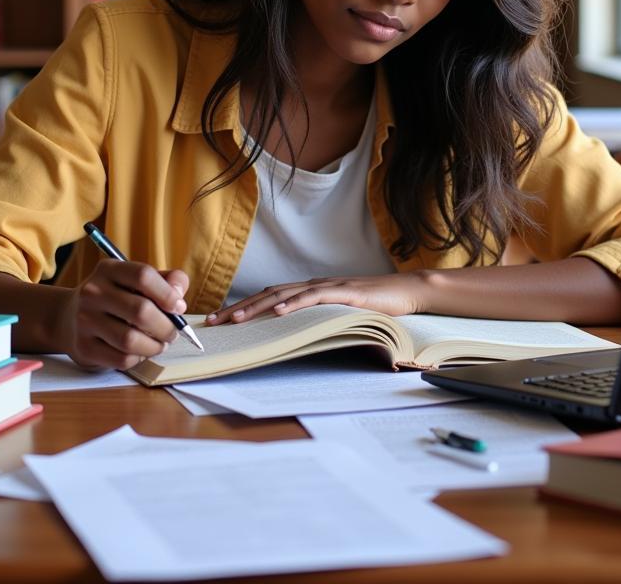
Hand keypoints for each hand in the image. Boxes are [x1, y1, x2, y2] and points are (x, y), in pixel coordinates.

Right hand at [57, 260, 189, 370]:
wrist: (68, 317)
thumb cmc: (116, 298)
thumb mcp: (136, 281)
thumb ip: (166, 281)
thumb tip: (179, 299)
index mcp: (109, 270)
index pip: (143, 276)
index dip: (167, 293)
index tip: (179, 307)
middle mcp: (93, 292)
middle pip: (141, 310)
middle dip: (166, 326)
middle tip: (173, 333)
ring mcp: (84, 320)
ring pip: (131, 340)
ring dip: (154, 346)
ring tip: (159, 344)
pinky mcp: (83, 347)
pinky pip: (121, 359)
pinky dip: (138, 359)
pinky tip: (139, 352)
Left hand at [204, 272, 427, 325]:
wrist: (407, 292)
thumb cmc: (377, 306)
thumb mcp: (341, 316)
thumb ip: (320, 320)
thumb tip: (295, 335)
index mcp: (311, 291)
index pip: (271, 297)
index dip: (245, 307)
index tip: (221, 320)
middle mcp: (315, 285)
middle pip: (269, 294)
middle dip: (240, 308)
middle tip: (213, 322)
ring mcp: (329, 287)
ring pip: (284, 294)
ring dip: (257, 306)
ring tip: (235, 318)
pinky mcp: (344, 294)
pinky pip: (313, 297)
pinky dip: (293, 304)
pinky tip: (276, 311)